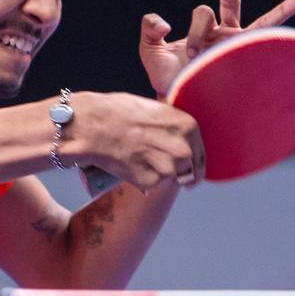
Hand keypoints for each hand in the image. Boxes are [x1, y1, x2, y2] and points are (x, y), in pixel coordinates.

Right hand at [63, 91, 204, 189]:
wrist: (94, 126)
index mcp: (188, 127)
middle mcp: (183, 148)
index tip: (189, 173)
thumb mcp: (155, 110)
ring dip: (159, 175)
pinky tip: (129, 166)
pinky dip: (143, 181)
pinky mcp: (151, 182)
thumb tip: (179, 139)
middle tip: (162, 171)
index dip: (195, 166)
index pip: (201, 156)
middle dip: (179, 174)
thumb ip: (171, 127)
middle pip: (190, 171)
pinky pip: (152, 185)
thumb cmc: (119, 112)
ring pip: (171, 179)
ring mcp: (168, 166)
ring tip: (139, 160)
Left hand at [139, 0, 294, 98]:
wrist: (181, 103)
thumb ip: (149, 28)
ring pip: (260, 24)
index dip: (197, 26)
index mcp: (205, 31)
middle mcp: (224, 36)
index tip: (188, 51)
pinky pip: (267, 47)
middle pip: (231, 2)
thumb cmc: (168, 80)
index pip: (205, 11)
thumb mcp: (150, 51)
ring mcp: (239, 49)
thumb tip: (166, 22)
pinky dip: (281, 41)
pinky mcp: (249, 62)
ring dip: (283, 9)